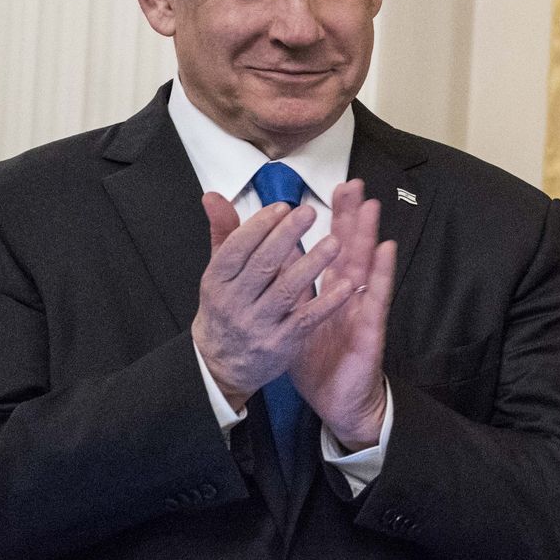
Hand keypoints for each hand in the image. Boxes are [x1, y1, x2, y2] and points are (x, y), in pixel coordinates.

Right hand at [192, 193, 352, 409]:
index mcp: (218, 280)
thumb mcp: (219, 272)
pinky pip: (306, 320)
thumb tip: (213, 196)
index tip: (283, 207)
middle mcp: (235, 302)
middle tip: (309, 213)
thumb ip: (224, 233)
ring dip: (312, 265)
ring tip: (334, 243)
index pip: (237, 249)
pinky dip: (326, 303)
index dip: (259, 226)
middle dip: (286, 237)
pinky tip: (346, 286)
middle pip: (262, 265)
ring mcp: (259, 324)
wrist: (222, 364)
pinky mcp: (282, 344)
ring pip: (286, 291)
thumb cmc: (226, 308)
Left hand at [289, 179, 397, 450]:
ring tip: (370, 205)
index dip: (331, 220)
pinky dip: (381, 273)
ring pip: (364, 265)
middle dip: (350, 216)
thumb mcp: (291, 317)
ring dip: (368, 235)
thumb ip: (282, 285)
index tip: (331, 188)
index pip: (329, 247)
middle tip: (352, 183)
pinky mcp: (370, 328)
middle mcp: (347, 293)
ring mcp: (360, 308)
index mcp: (327, 289)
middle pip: (349, 247)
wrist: (336, 400)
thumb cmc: (317, 360)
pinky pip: (376, 298)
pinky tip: (385, 250)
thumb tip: (267, 254)